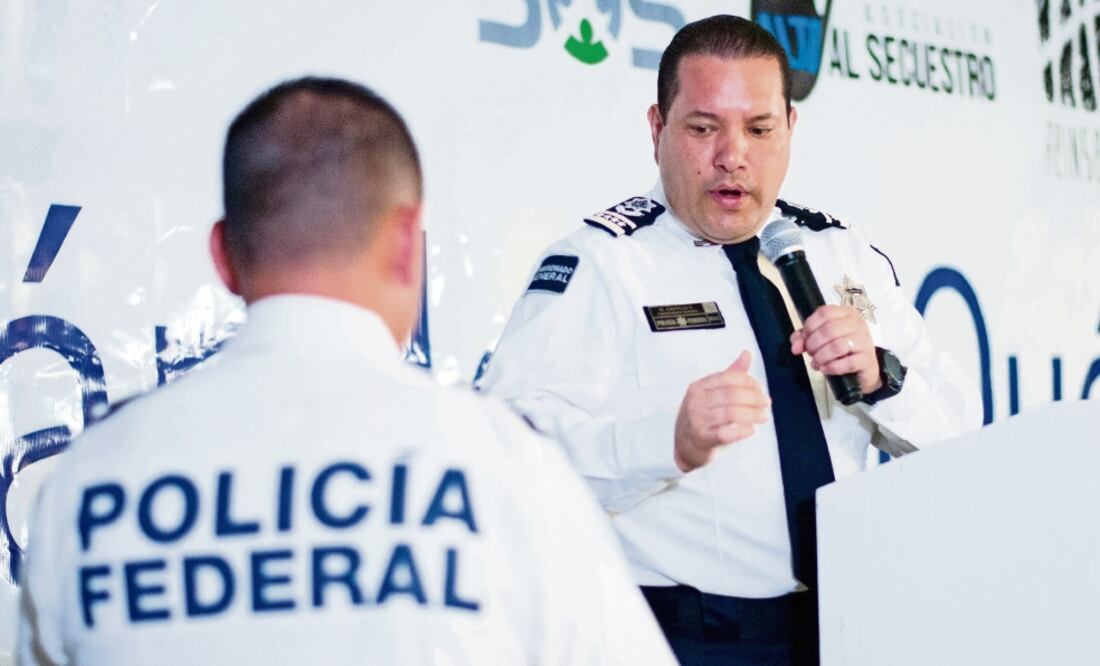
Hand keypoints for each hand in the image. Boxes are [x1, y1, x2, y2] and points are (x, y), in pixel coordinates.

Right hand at [673, 350, 770, 472]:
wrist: (684, 445)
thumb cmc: (701, 417)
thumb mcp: (712, 393)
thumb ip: (731, 375)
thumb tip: (747, 354)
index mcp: (699, 387)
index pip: (728, 378)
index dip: (748, 382)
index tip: (760, 389)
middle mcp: (696, 402)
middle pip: (731, 395)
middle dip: (754, 398)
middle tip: (766, 403)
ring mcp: (698, 421)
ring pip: (731, 413)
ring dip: (752, 414)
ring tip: (764, 416)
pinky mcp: (703, 439)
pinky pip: (726, 434)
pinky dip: (742, 431)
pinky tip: (751, 430)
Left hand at [789, 305, 880, 392]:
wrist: (864, 368)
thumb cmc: (844, 350)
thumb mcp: (823, 340)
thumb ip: (807, 338)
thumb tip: (795, 344)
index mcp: (846, 314)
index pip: (824, 313)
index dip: (809, 327)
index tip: (802, 340)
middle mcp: (857, 324)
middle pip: (828, 330)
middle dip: (813, 344)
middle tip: (810, 353)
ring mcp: (864, 341)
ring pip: (837, 346)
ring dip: (821, 357)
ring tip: (816, 363)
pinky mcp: (867, 359)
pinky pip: (848, 362)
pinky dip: (832, 367)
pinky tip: (826, 369)